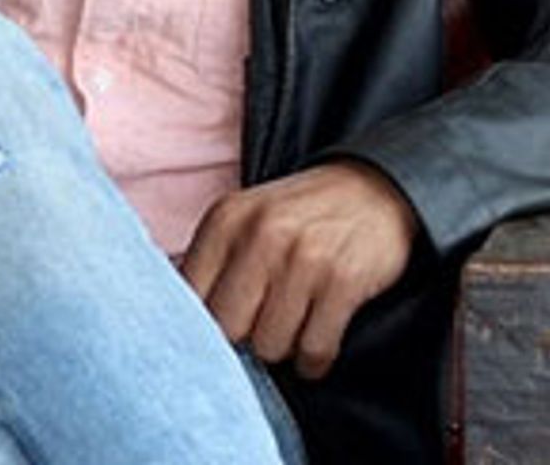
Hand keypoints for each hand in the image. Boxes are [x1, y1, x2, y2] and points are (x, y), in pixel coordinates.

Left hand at [179, 161, 417, 379]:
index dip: (200, 324)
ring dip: (283, 348)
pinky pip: (314, 351)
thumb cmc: (300, 216)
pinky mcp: (343, 282)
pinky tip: (318, 335)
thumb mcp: (247, 219)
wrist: (375, 190)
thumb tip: (174, 321)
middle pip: (227, 328)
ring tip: (294, 323)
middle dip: (244, 338)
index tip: (218, 326)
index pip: (188, 296)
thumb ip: (211, 262)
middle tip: (263, 323)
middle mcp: (260, 234)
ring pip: (270, 346)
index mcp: (226, 218)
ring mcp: (303, 258)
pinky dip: (314, 359)